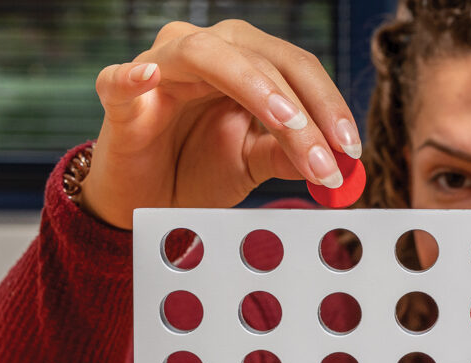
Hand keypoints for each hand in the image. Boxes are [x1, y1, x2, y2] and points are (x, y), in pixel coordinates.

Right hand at [79, 20, 360, 229]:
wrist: (144, 202)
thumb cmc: (195, 170)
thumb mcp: (253, 163)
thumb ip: (289, 154)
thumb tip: (337, 160)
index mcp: (242, 63)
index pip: (294, 67)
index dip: (328, 104)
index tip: (351, 149)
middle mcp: (203, 52)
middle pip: (262, 57)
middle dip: (303, 109)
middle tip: (329, 154)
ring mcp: (158, 68)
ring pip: (207, 55)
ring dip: (254, 87)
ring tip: (286, 121)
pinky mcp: (119, 99)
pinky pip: (120, 79)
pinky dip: (133, 76)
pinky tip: (148, 78)